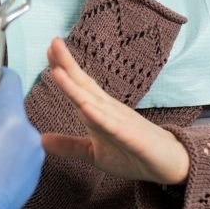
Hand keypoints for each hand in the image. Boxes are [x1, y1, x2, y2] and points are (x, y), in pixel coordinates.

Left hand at [41, 38, 189, 184]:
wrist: (168, 165)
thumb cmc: (132, 154)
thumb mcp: (93, 152)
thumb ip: (69, 145)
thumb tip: (40, 141)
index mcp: (99, 110)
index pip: (79, 85)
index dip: (63, 68)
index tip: (48, 50)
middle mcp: (108, 109)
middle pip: (85, 84)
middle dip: (67, 65)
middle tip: (52, 43)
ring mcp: (120, 121)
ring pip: (94, 101)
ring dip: (75, 87)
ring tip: (58, 72)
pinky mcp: (131, 137)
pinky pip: (112, 126)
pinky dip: (98, 117)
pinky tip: (85, 108)